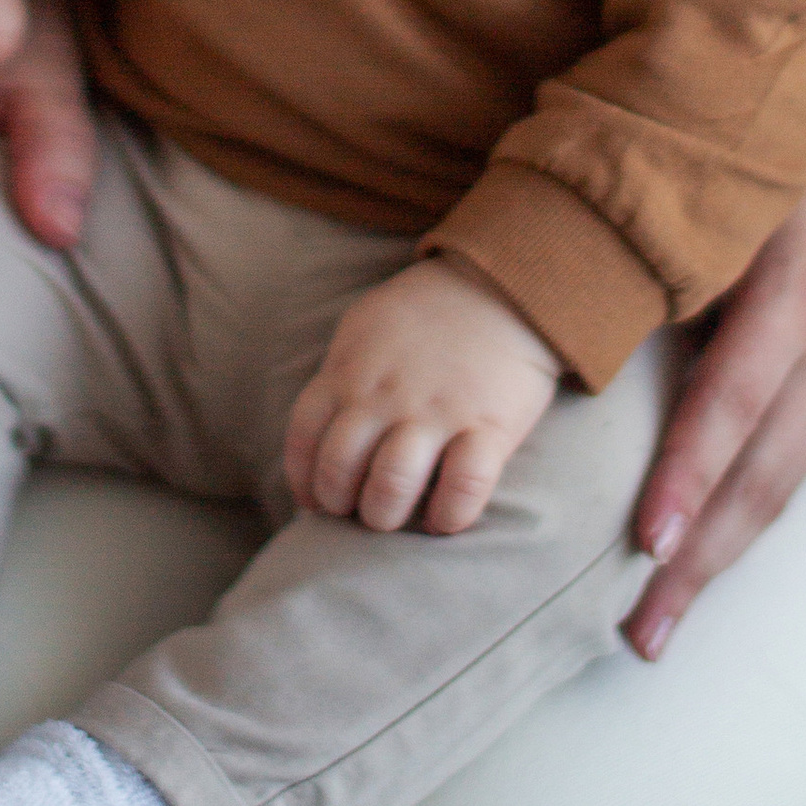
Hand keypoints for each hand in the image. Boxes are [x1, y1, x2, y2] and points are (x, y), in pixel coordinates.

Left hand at [283, 259, 561, 536]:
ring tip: (392, 516)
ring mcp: (437, 412)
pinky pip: (463, 487)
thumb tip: (320, 429)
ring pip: (391, 485)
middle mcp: (386, 396)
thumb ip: (339, 374)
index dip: (305, 480)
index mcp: (350, 372)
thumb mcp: (364, 326)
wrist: (500, 286)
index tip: (318, 500)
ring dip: (384, 514)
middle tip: (357, 509)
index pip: (304, 438)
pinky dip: (449, 515)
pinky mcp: (489, 426)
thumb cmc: (425, 313)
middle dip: (341, 505)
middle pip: (339, 470)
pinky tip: (443, 519)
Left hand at [624, 0, 805, 659]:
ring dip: (720, 558)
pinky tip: (698, 556)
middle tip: (637, 634)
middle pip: (763, 475)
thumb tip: (579, 301)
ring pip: (779, 482)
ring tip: (657, 625)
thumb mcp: (739, 170)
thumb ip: (677, 237)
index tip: (642, 540)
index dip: (690, 474)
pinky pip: (788, 459)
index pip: (736, 401)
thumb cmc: (791, 126)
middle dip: (699, 559)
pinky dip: (744, 518)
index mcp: (797, 291)